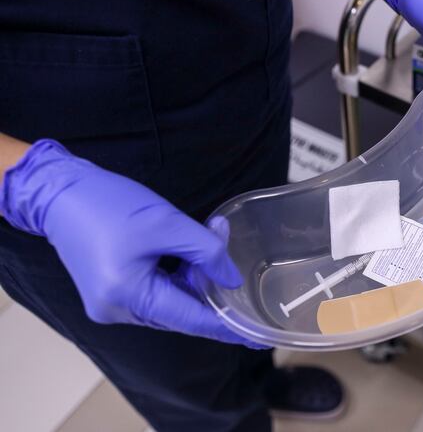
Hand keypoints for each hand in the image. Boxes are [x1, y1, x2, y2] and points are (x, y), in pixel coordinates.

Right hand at [0, 140, 255, 346]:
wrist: (60, 192)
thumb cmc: (110, 204)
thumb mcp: (168, 223)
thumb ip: (207, 252)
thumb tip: (232, 280)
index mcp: (128, 297)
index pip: (191, 319)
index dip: (226, 325)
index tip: (255, 337)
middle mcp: (116, 310)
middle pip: (180, 310)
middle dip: (210, 287)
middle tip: (230, 260)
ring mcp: (110, 303)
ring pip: (169, 302)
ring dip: (193, 278)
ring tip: (208, 241)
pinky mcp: (110, 291)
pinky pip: (154, 293)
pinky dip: (175, 277)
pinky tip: (188, 254)